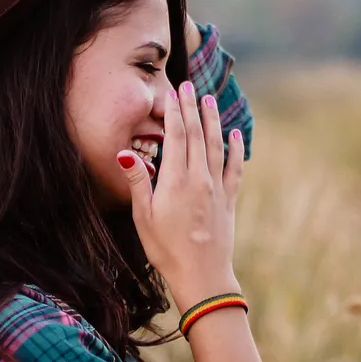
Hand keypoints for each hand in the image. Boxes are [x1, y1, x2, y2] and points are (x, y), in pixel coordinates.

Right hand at [116, 81, 244, 312]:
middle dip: (191, 108)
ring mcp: (216, 188)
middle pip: (195, 135)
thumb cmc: (166, 250)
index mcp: (176, 181)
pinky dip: (234, 149)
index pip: (175, 137)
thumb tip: (125, 152)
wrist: (201, 276)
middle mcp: (199, 179)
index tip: (172, 93)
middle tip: (188, 86)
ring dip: (212, 120)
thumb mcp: (143, 217)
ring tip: (209, 99)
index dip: (174, 112)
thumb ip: (138, 182)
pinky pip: (234, 168)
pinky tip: (235, 134)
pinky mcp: (228, 200)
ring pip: (215, 145)